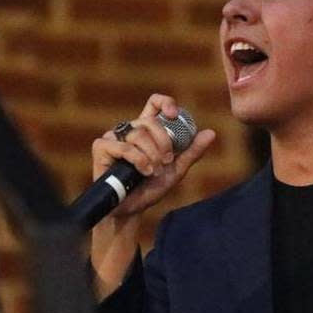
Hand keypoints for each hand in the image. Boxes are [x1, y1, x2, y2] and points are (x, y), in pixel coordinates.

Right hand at [90, 93, 215, 220]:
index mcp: (147, 131)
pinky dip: (137, 160)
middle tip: (167, 161)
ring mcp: (114, 137)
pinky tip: (142, 172)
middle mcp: (130, 130)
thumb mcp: (176, 170)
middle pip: (149, 120)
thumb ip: (191, 152)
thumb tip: (211, 133)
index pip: (154, 104)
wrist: (132, 209)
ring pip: (138, 134)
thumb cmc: (150, 189)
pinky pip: (123, 146)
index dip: (165, 103)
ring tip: (153, 171)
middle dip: (163, 142)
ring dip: (151, 155)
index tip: (174, 115)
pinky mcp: (101, 147)